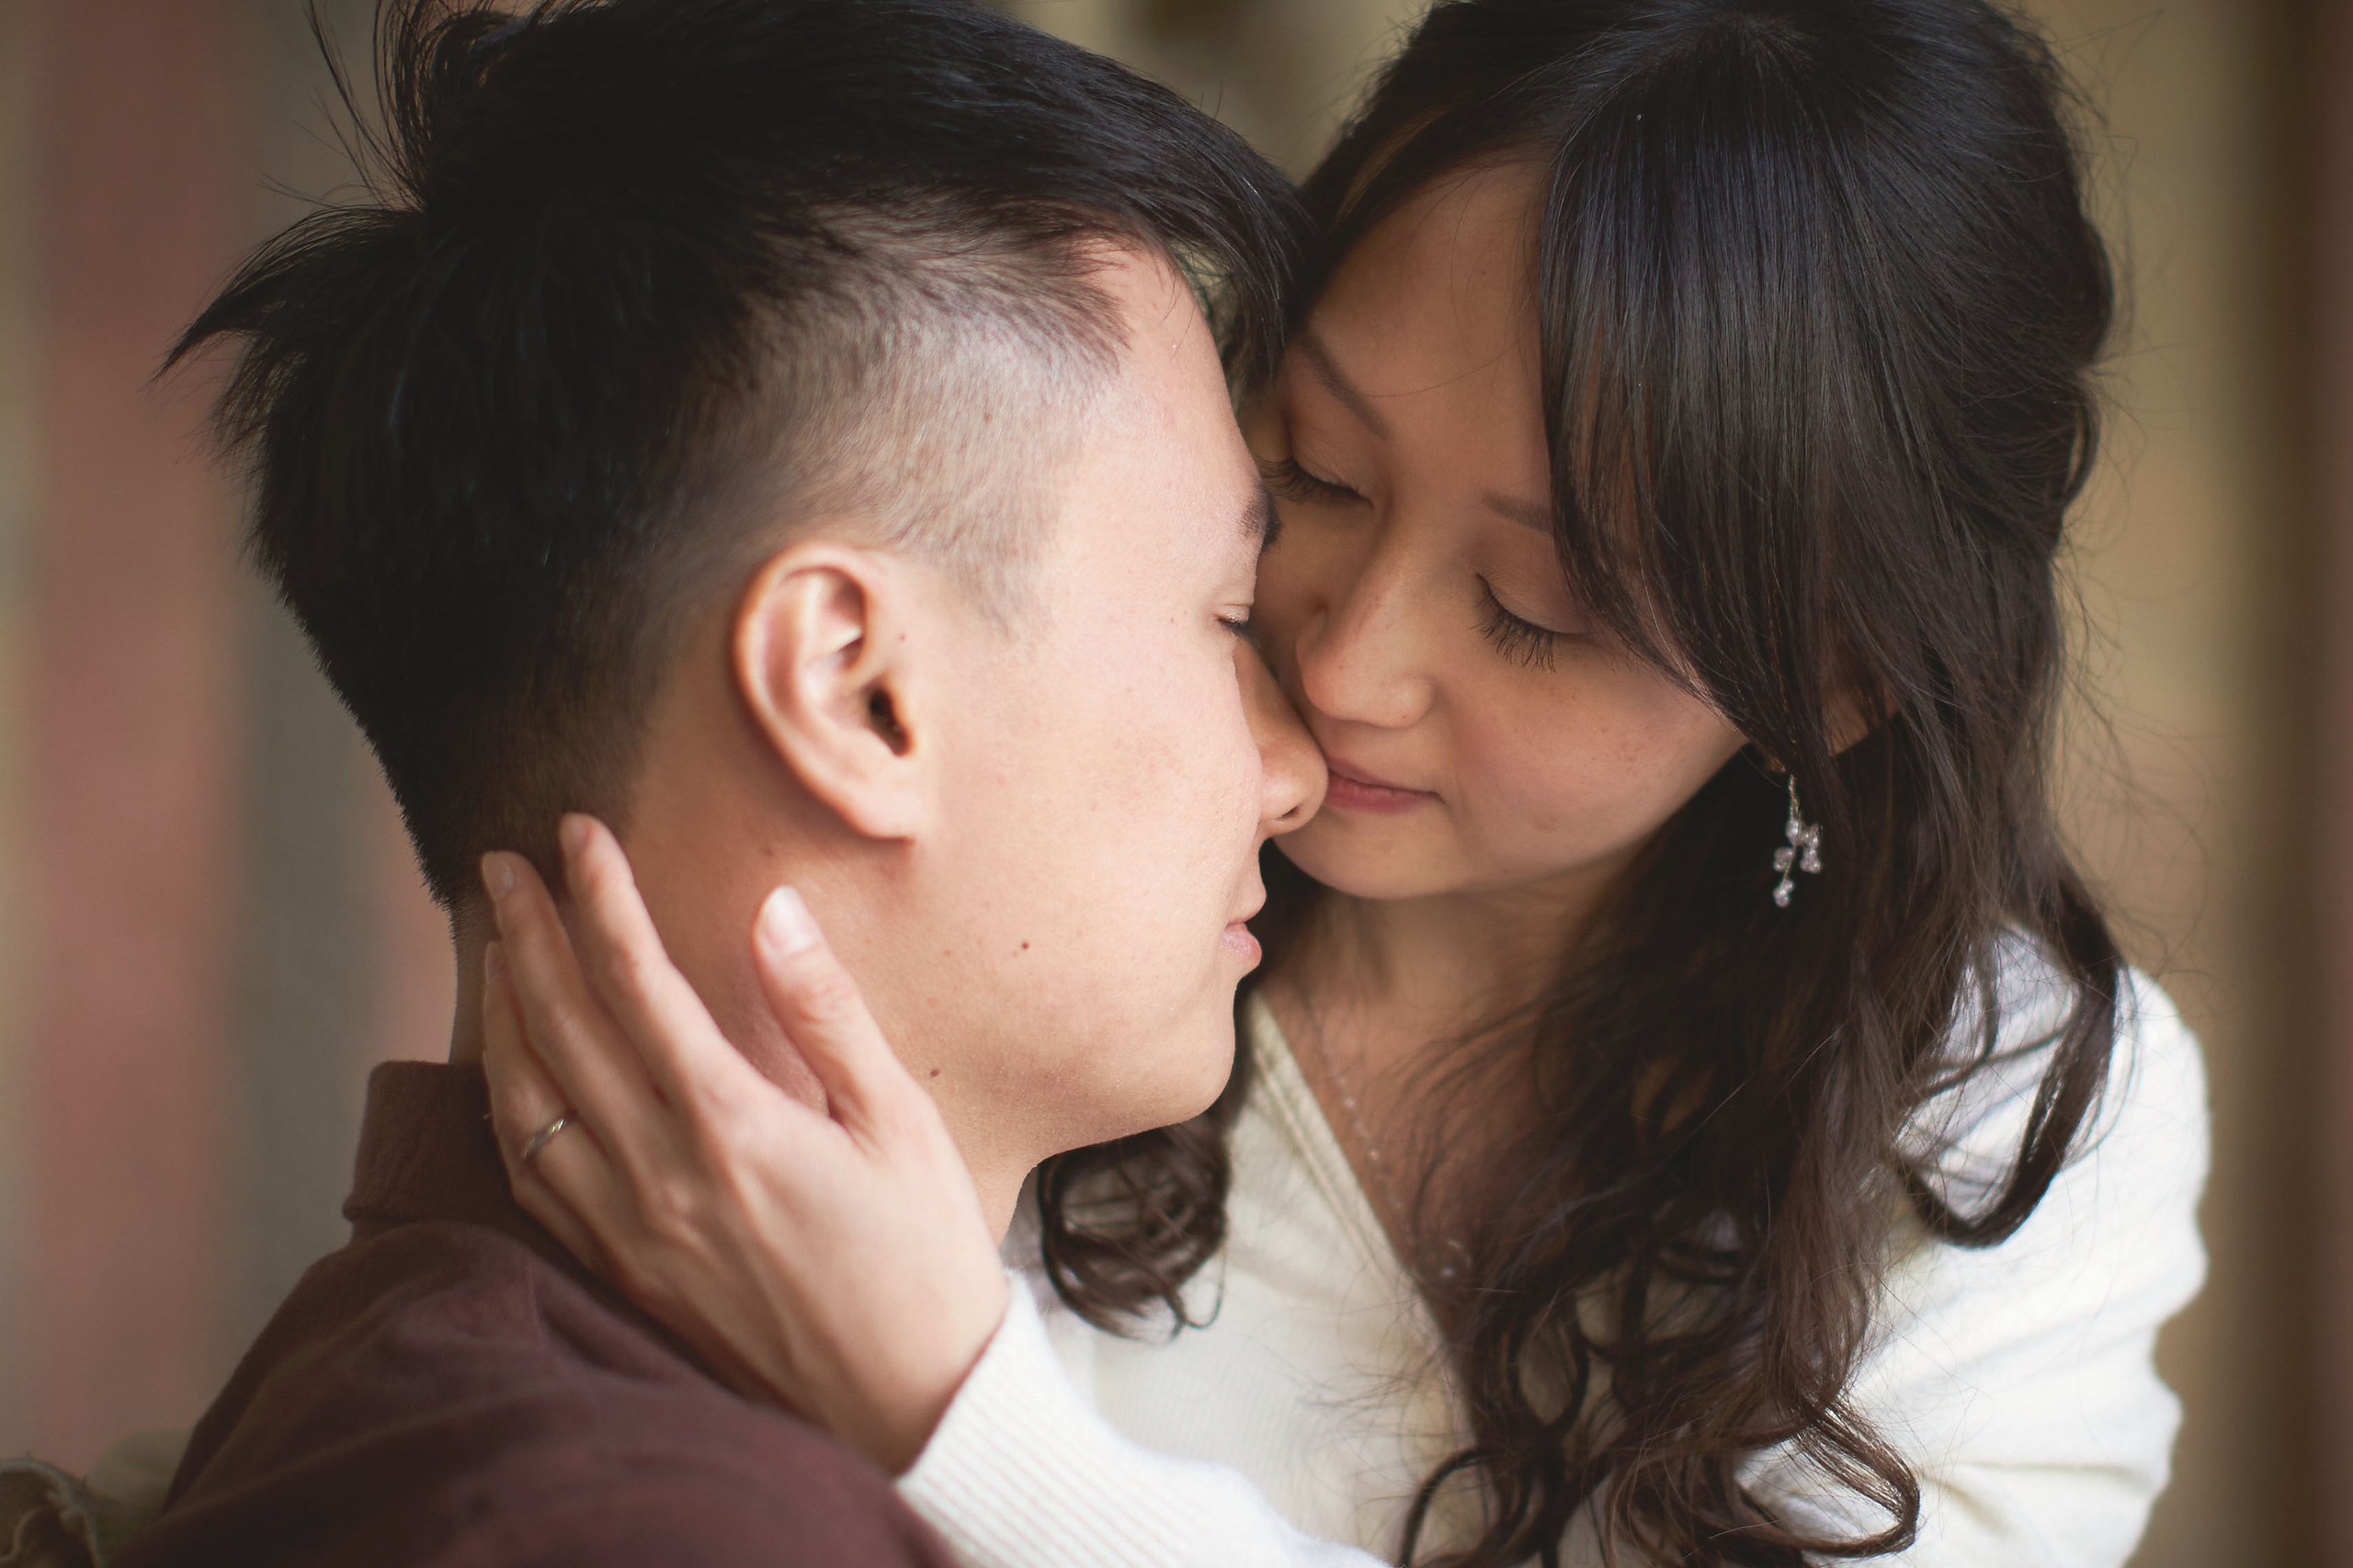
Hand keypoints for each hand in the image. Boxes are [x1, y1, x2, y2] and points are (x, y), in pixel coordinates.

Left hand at [476, 816, 1009, 1473]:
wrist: (913, 1404)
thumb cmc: (923, 1257)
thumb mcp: (899, 1120)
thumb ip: (825, 1012)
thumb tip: (770, 909)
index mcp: (734, 1126)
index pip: (636, 984)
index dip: (599, 898)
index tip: (578, 834)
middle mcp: (661, 1177)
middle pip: (561, 1031)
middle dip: (523, 934)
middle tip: (501, 864)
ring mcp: (630, 1233)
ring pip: (525, 1105)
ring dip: (500, 1016)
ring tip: (496, 950)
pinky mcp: (625, 1274)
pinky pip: (533, 1180)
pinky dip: (509, 1108)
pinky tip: (515, 1072)